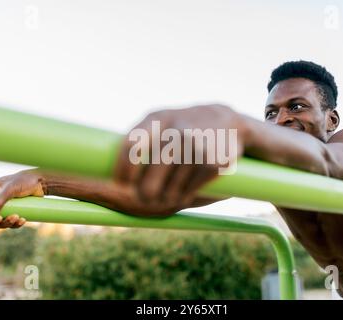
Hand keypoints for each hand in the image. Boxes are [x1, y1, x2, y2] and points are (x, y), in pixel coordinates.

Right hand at [0, 169, 44, 228]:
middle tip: (1, 219)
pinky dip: (15, 224)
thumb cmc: (24, 181)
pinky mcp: (13, 212)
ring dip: (6, 224)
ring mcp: (3, 208)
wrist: (41, 182)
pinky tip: (23, 220)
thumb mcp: (10, 188)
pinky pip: (10, 223)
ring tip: (17, 217)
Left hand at [113, 104, 246, 214]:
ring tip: (167, 197)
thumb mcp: (163, 122)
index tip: (121, 184)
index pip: (131, 146)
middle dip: (146, 191)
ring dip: (167, 197)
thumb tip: (113, 175)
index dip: (123, 169)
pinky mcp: (213, 162)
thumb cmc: (184, 127)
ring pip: (170, 187)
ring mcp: (196, 145)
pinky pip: (189, 189)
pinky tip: (184, 195)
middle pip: (151, 174)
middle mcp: (176, 130)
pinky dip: (184, 196)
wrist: (229, 121)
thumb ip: (142, 140)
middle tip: (146, 197)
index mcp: (158, 118)